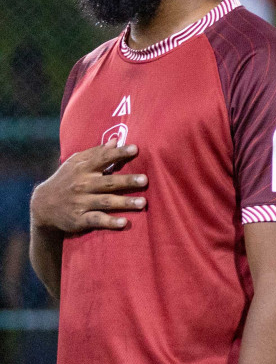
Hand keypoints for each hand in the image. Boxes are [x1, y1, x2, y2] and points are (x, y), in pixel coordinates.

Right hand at [30, 144, 145, 233]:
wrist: (43, 205)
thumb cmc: (66, 180)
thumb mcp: (76, 163)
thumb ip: (96, 153)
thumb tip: (116, 140)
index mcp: (83, 169)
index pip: (102, 159)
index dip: (118, 154)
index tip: (135, 149)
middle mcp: (82, 185)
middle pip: (108, 182)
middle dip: (127, 181)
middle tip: (145, 180)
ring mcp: (81, 202)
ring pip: (106, 201)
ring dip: (125, 202)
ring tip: (143, 202)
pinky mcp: (79, 218)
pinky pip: (97, 220)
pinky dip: (110, 222)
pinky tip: (124, 222)